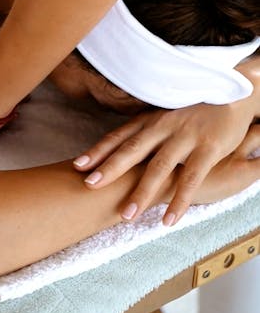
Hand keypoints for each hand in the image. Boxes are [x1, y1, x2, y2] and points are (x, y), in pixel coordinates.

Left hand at [73, 98, 256, 225]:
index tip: (78, 165)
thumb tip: (122, 152)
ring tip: (127, 216)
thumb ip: (149, 132)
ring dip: (142, 193)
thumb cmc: (197, 108)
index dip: (99, 150)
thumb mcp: (168, 115)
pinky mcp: (208, 147)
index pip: (120, 135)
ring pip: (158, 167)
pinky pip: (191, 178)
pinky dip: (179, 201)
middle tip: (89, 186)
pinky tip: (169, 220)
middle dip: (110, 168)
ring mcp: (185, 136)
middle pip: (132, 149)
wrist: (235, 92)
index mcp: (152, 118)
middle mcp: (164, 126)